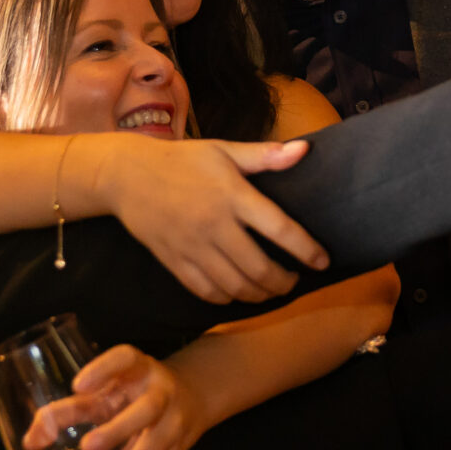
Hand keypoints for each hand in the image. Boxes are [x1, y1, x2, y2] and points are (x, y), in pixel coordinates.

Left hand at [22, 344, 208, 449]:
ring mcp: (173, 423)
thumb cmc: (135, 391)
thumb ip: (68, 410)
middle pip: (146, 411)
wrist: (193, 395)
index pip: (125, 358)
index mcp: (140, 367)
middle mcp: (160, 392)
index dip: (103, 369)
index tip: (78, 385)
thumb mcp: (107, 389)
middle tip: (86, 447)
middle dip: (118, 430)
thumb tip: (30, 442)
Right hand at [92, 134, 326, 304]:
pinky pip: (207, 291)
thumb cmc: (182, 160)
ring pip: (235, 287)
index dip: (307, 250)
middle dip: (284, 282)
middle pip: (259, 268)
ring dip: (260, 295)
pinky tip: (238, 293)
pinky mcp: (174, 261)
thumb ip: (265, 156)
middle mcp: (214, 224)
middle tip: (294, 281)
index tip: (323, 261)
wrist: (127, 175)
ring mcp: (192, 246)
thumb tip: (304, 150)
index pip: (279, 229)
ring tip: (271, 290)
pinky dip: (228, 299)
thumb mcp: (224, 150)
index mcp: (232, 195)